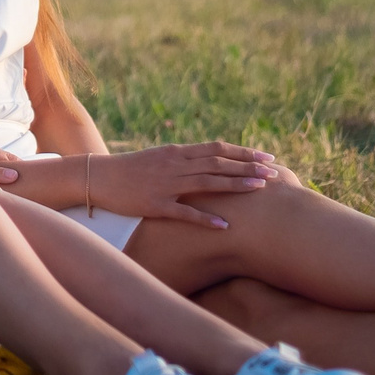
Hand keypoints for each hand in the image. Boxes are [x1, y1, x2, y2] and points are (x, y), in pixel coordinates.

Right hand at [89, 143, 281, 228]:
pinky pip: (184, 212)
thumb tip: (211, 162)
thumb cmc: (132, 170)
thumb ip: (185, 160)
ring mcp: (166, 184)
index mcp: (178, 152)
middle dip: (248, 167)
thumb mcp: (161, 158)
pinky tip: (224, 225)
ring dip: (235, 184)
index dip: (245, 152)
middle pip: (219, 163)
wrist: (100, 177)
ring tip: (260, 188)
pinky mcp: (156, 204)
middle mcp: (176, 164)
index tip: (268, 156)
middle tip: (274, 173)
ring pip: (207, 182)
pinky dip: (205, 218)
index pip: (218, 149)